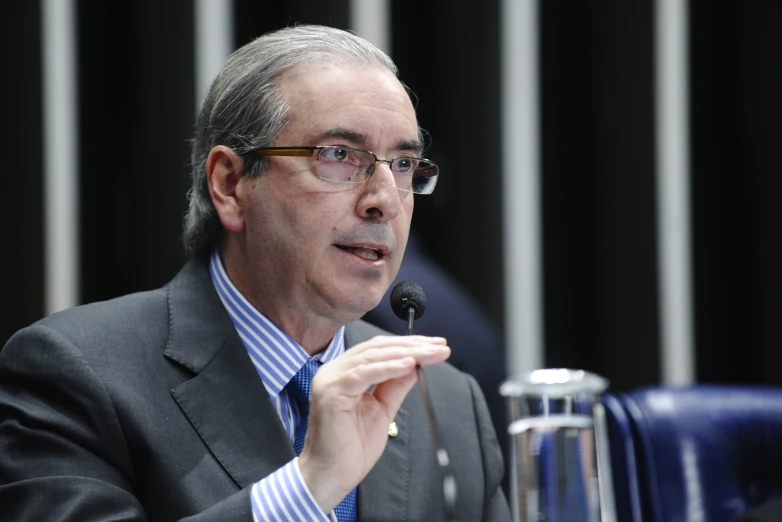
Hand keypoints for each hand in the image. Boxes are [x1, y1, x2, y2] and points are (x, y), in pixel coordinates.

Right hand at [298, 335, 449, 511]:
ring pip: (372, 356)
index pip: (379, 349)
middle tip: (439, 346)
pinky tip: (408, 364)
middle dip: (412, 345)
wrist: (330, 476)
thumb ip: (395, 386)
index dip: (408, 344)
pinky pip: (363, 374)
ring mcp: (330, 380)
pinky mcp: (331, 392)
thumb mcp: (382, 410)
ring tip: (429, 353)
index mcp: (345, 374)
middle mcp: (335, 372)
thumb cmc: (350, 449)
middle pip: (377, 348)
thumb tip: (415, 366)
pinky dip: (387, 367)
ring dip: (405, 353)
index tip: (435, 346)